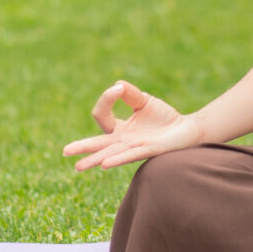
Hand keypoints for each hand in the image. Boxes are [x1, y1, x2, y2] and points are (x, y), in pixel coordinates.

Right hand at [62, 80, 198, 170]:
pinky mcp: (149, 150)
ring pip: (111, 154)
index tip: (119, 89)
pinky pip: (131, 155)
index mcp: (120, 130)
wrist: (187, 129)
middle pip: (99, 144)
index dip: (107, 99)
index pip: (102, 116)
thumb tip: (116, 84)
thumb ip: (130, 94)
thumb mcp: (144, 101)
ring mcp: (135, 147)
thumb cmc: (164, 118)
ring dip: (95, 159)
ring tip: (78, 166)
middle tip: (65, 152)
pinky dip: (118, 159)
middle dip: (83, 148)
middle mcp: (124, 141)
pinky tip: (105, 164)